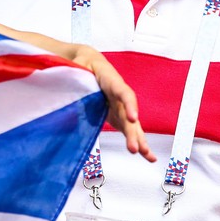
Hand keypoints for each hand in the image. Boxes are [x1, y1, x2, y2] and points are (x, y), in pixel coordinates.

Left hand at [71, 44, 155, 162]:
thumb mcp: (78, 63)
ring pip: (133, 125)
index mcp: (112, 81)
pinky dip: (137, 142)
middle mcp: (121, 95)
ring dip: (139, 141)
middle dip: (133, 132)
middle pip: (130, 114)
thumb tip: (70, 80)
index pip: (123, 93)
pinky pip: (130, 130)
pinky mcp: (119, 116)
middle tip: (135, 149)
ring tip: (148, 157)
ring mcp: (122, 107)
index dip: (129, 105)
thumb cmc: (85, 63)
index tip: (133, 118)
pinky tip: (146, 155)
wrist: (92, 64)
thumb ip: (75, 71)